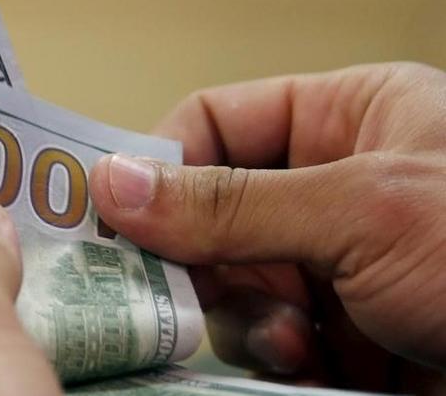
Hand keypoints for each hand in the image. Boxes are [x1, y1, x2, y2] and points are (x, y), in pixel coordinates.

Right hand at [89, 63, 445, 392]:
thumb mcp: (364, 209)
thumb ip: (233, 203)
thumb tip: (119, 184)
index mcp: (347, 120)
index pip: (216, 124)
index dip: (162, 163)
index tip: (118, 212)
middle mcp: (335, 189)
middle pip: (215, 213)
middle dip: (196, 257)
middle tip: (170, 292)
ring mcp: (338, 265)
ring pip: (235, 283)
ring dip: (241, 315)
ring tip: (284, 335)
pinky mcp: (345, 333)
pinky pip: (268, 338)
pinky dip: (270, 355)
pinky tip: (304, 361)